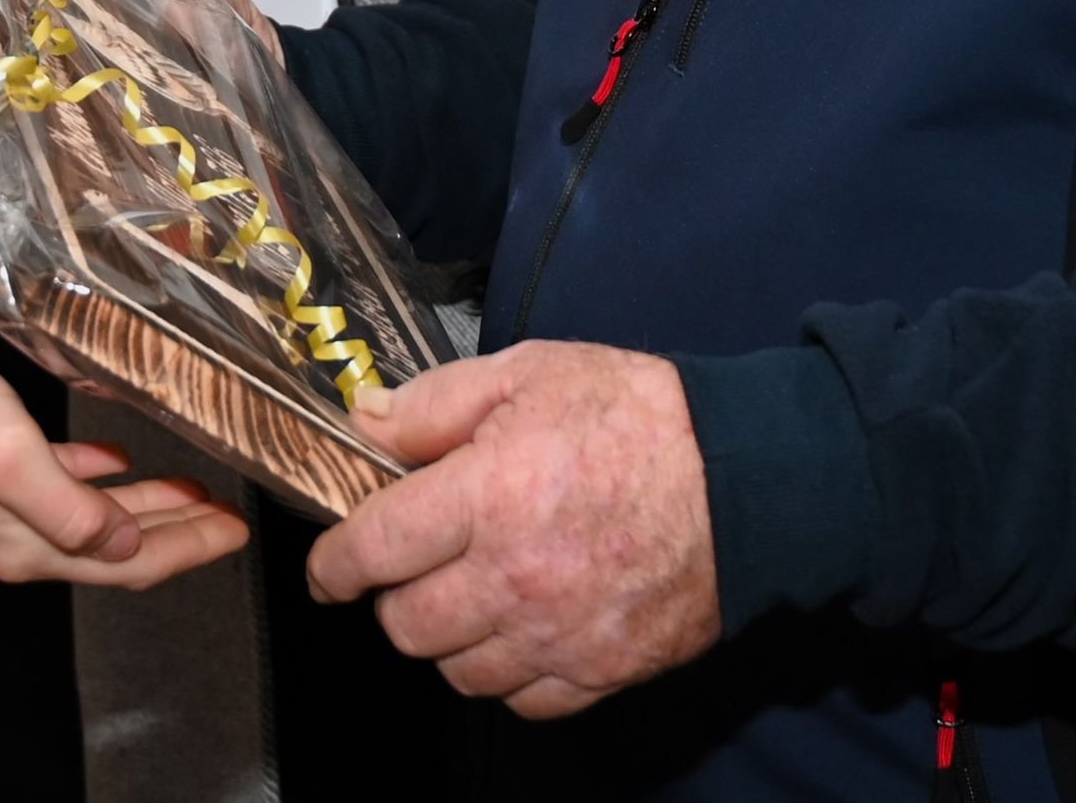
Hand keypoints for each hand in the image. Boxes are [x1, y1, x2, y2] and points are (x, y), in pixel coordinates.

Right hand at [0, 334, 249, 588]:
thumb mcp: (12, 459)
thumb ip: (71, 512)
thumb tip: (123, 547)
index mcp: (25, 548)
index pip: (127, 564)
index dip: (187, 549)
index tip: (238, 531)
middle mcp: (8, 547)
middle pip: (111, 549)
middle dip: (172, 530)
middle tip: (225, 511)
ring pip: (84, 521)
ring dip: (135, 506)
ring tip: (184, 484)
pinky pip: (47, 492)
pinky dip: (85, 480)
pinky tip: (109, 461)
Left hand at [307, 342, 720, 716]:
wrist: (746, 474)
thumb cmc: (635, 414)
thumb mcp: (527, 373)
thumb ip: (435, 404)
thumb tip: (364, 423)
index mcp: (487, 496)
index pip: (374, 550)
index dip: (335, 563)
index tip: (329, 568)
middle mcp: (514, 577)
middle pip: (407, 626)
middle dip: (394, 598)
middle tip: (414, 567)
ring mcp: (559, 634)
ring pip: (459, 672)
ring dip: (449, 639)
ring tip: (469, 596)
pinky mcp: (603, 670)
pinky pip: (523, 701)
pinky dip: (509, 674)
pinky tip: (519, 629)